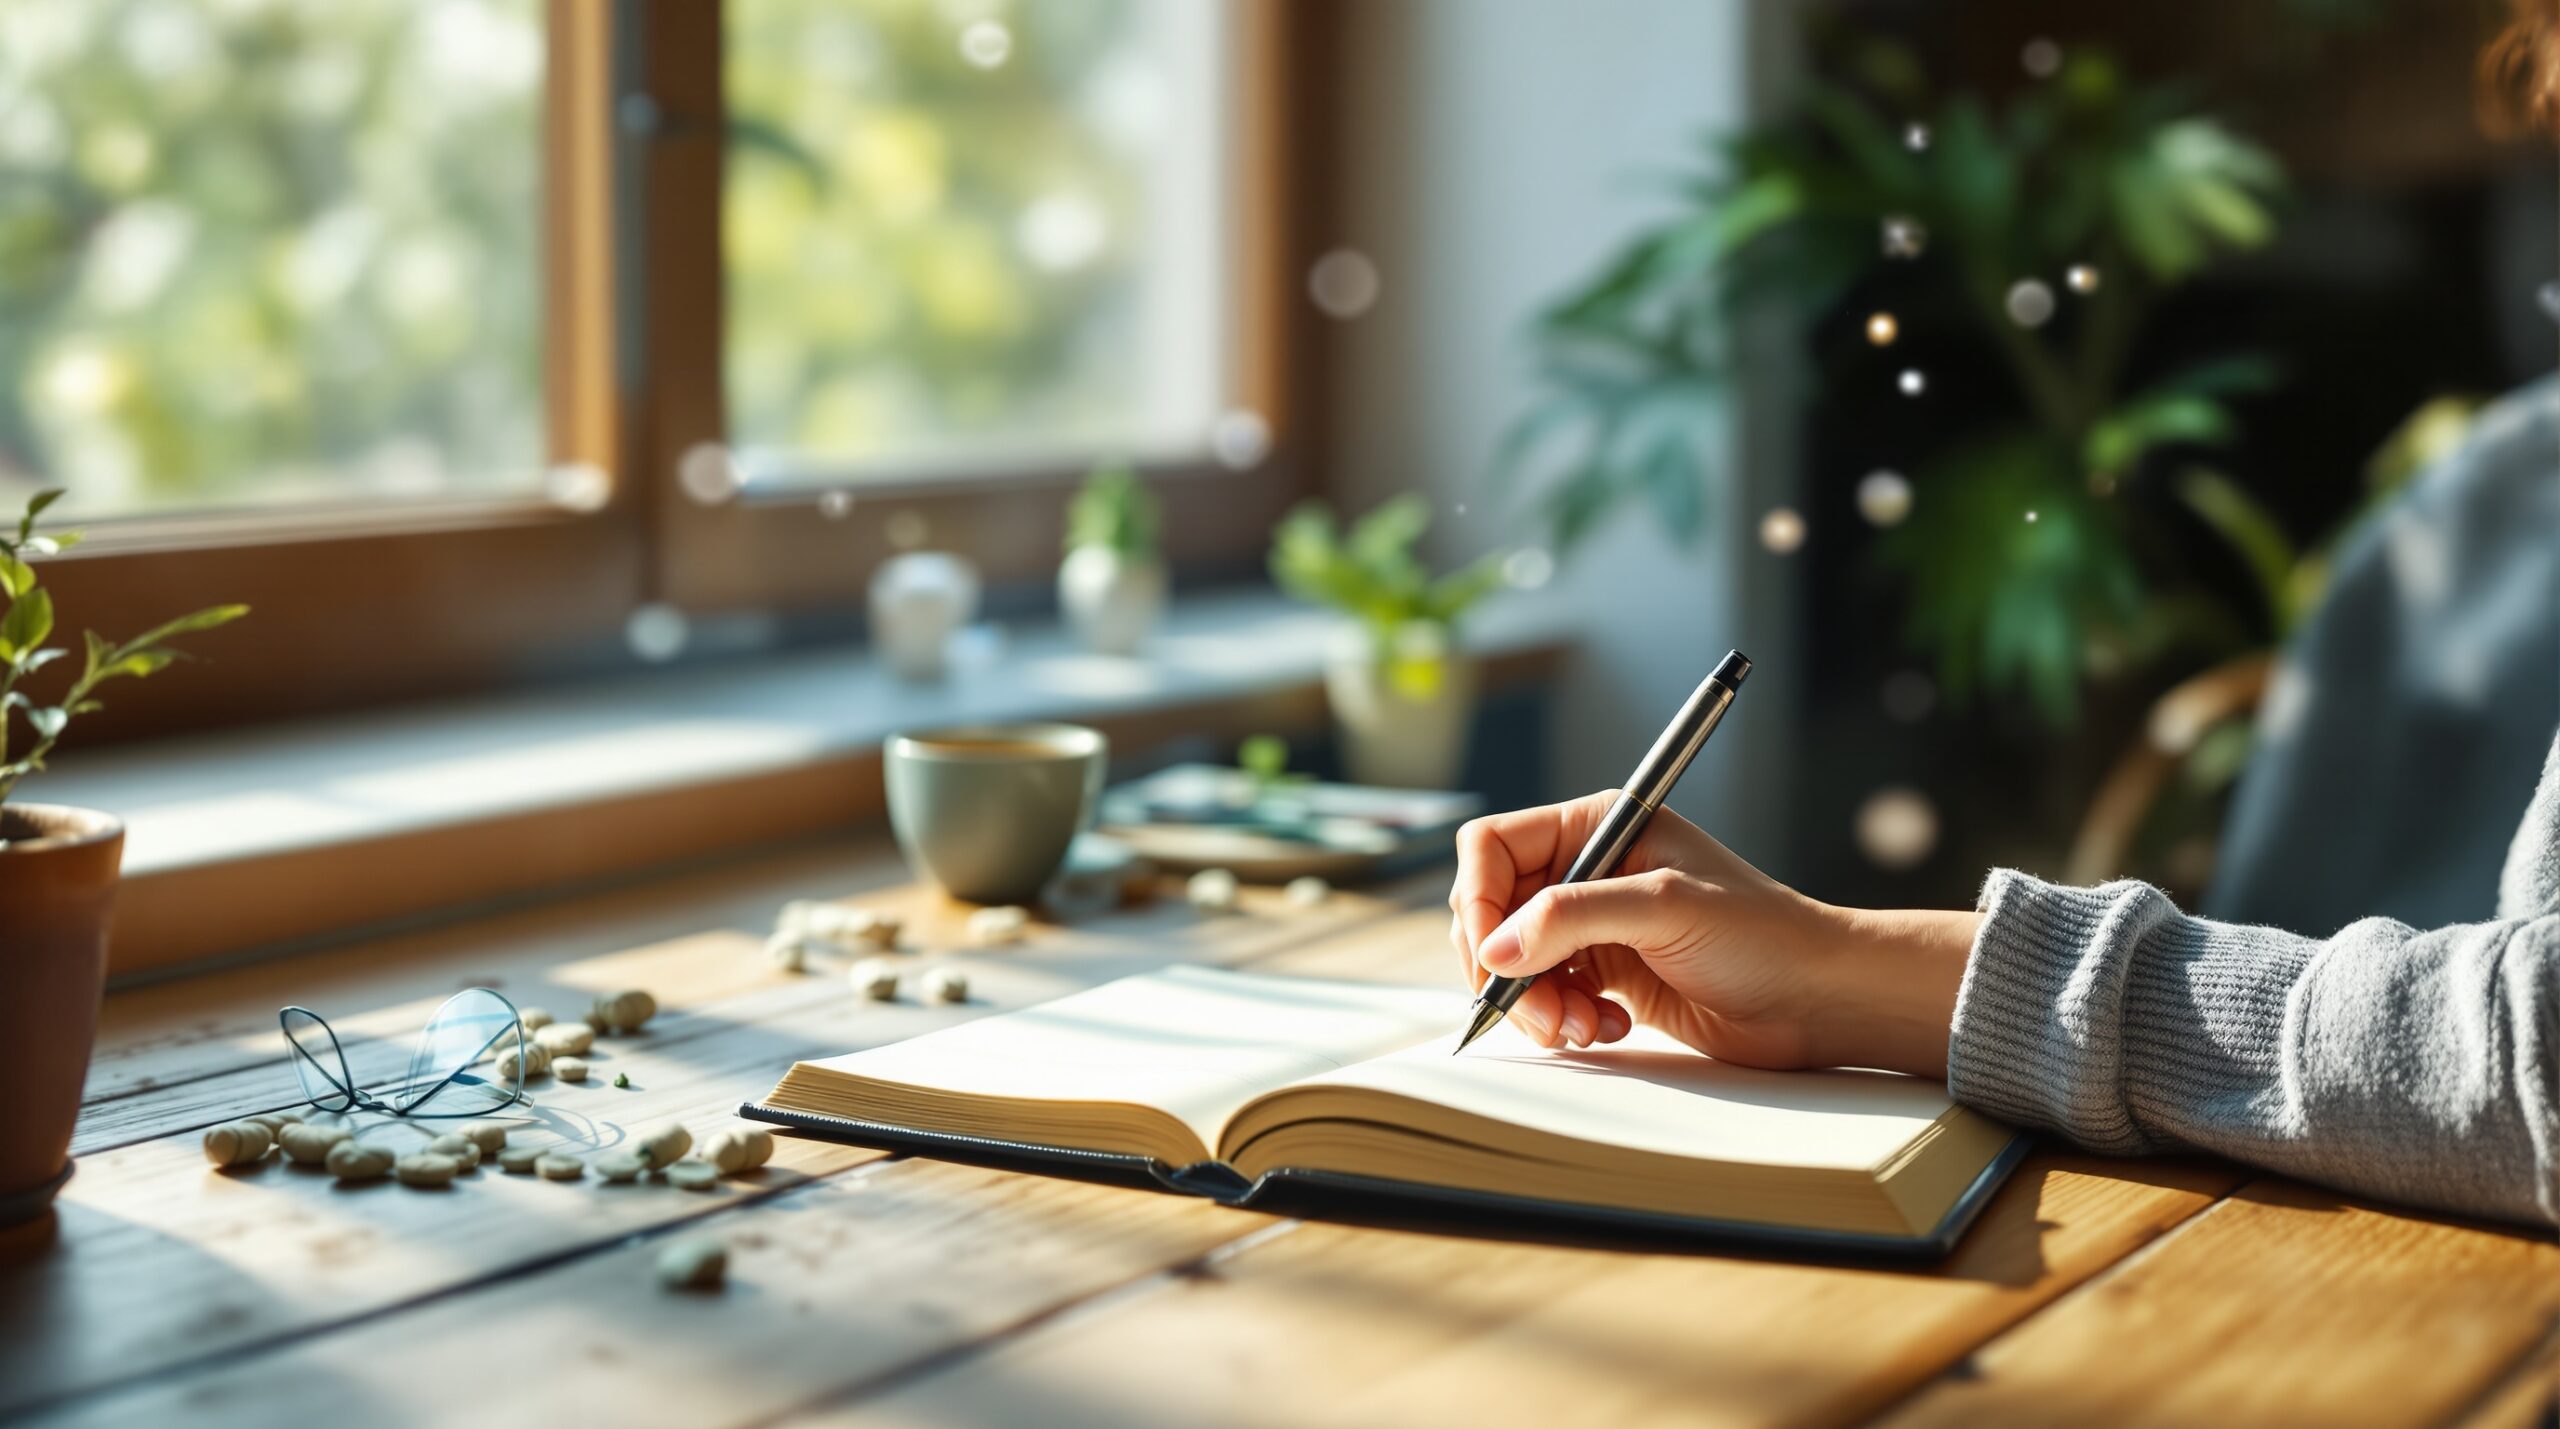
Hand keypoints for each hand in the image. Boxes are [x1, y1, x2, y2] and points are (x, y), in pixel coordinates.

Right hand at [1447, 791, 1975, 1075]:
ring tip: (1580, 1027)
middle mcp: (1588, 871)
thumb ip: (1574, 916)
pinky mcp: (1605, 975)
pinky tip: (1609, 1028)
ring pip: (1513, 962)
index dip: (1478, 899)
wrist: (1816, 999)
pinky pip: (1546, 996)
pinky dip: (1562, 1020)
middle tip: (1541, 1012)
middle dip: (1505, 968)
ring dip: (1534, 1003)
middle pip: (1492, 911)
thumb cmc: (1763, 936)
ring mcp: (1594, 925)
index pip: (1493, 848)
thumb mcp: (1667, 908)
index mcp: (1598, 827)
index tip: (1493, 955)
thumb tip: (1497, 947)